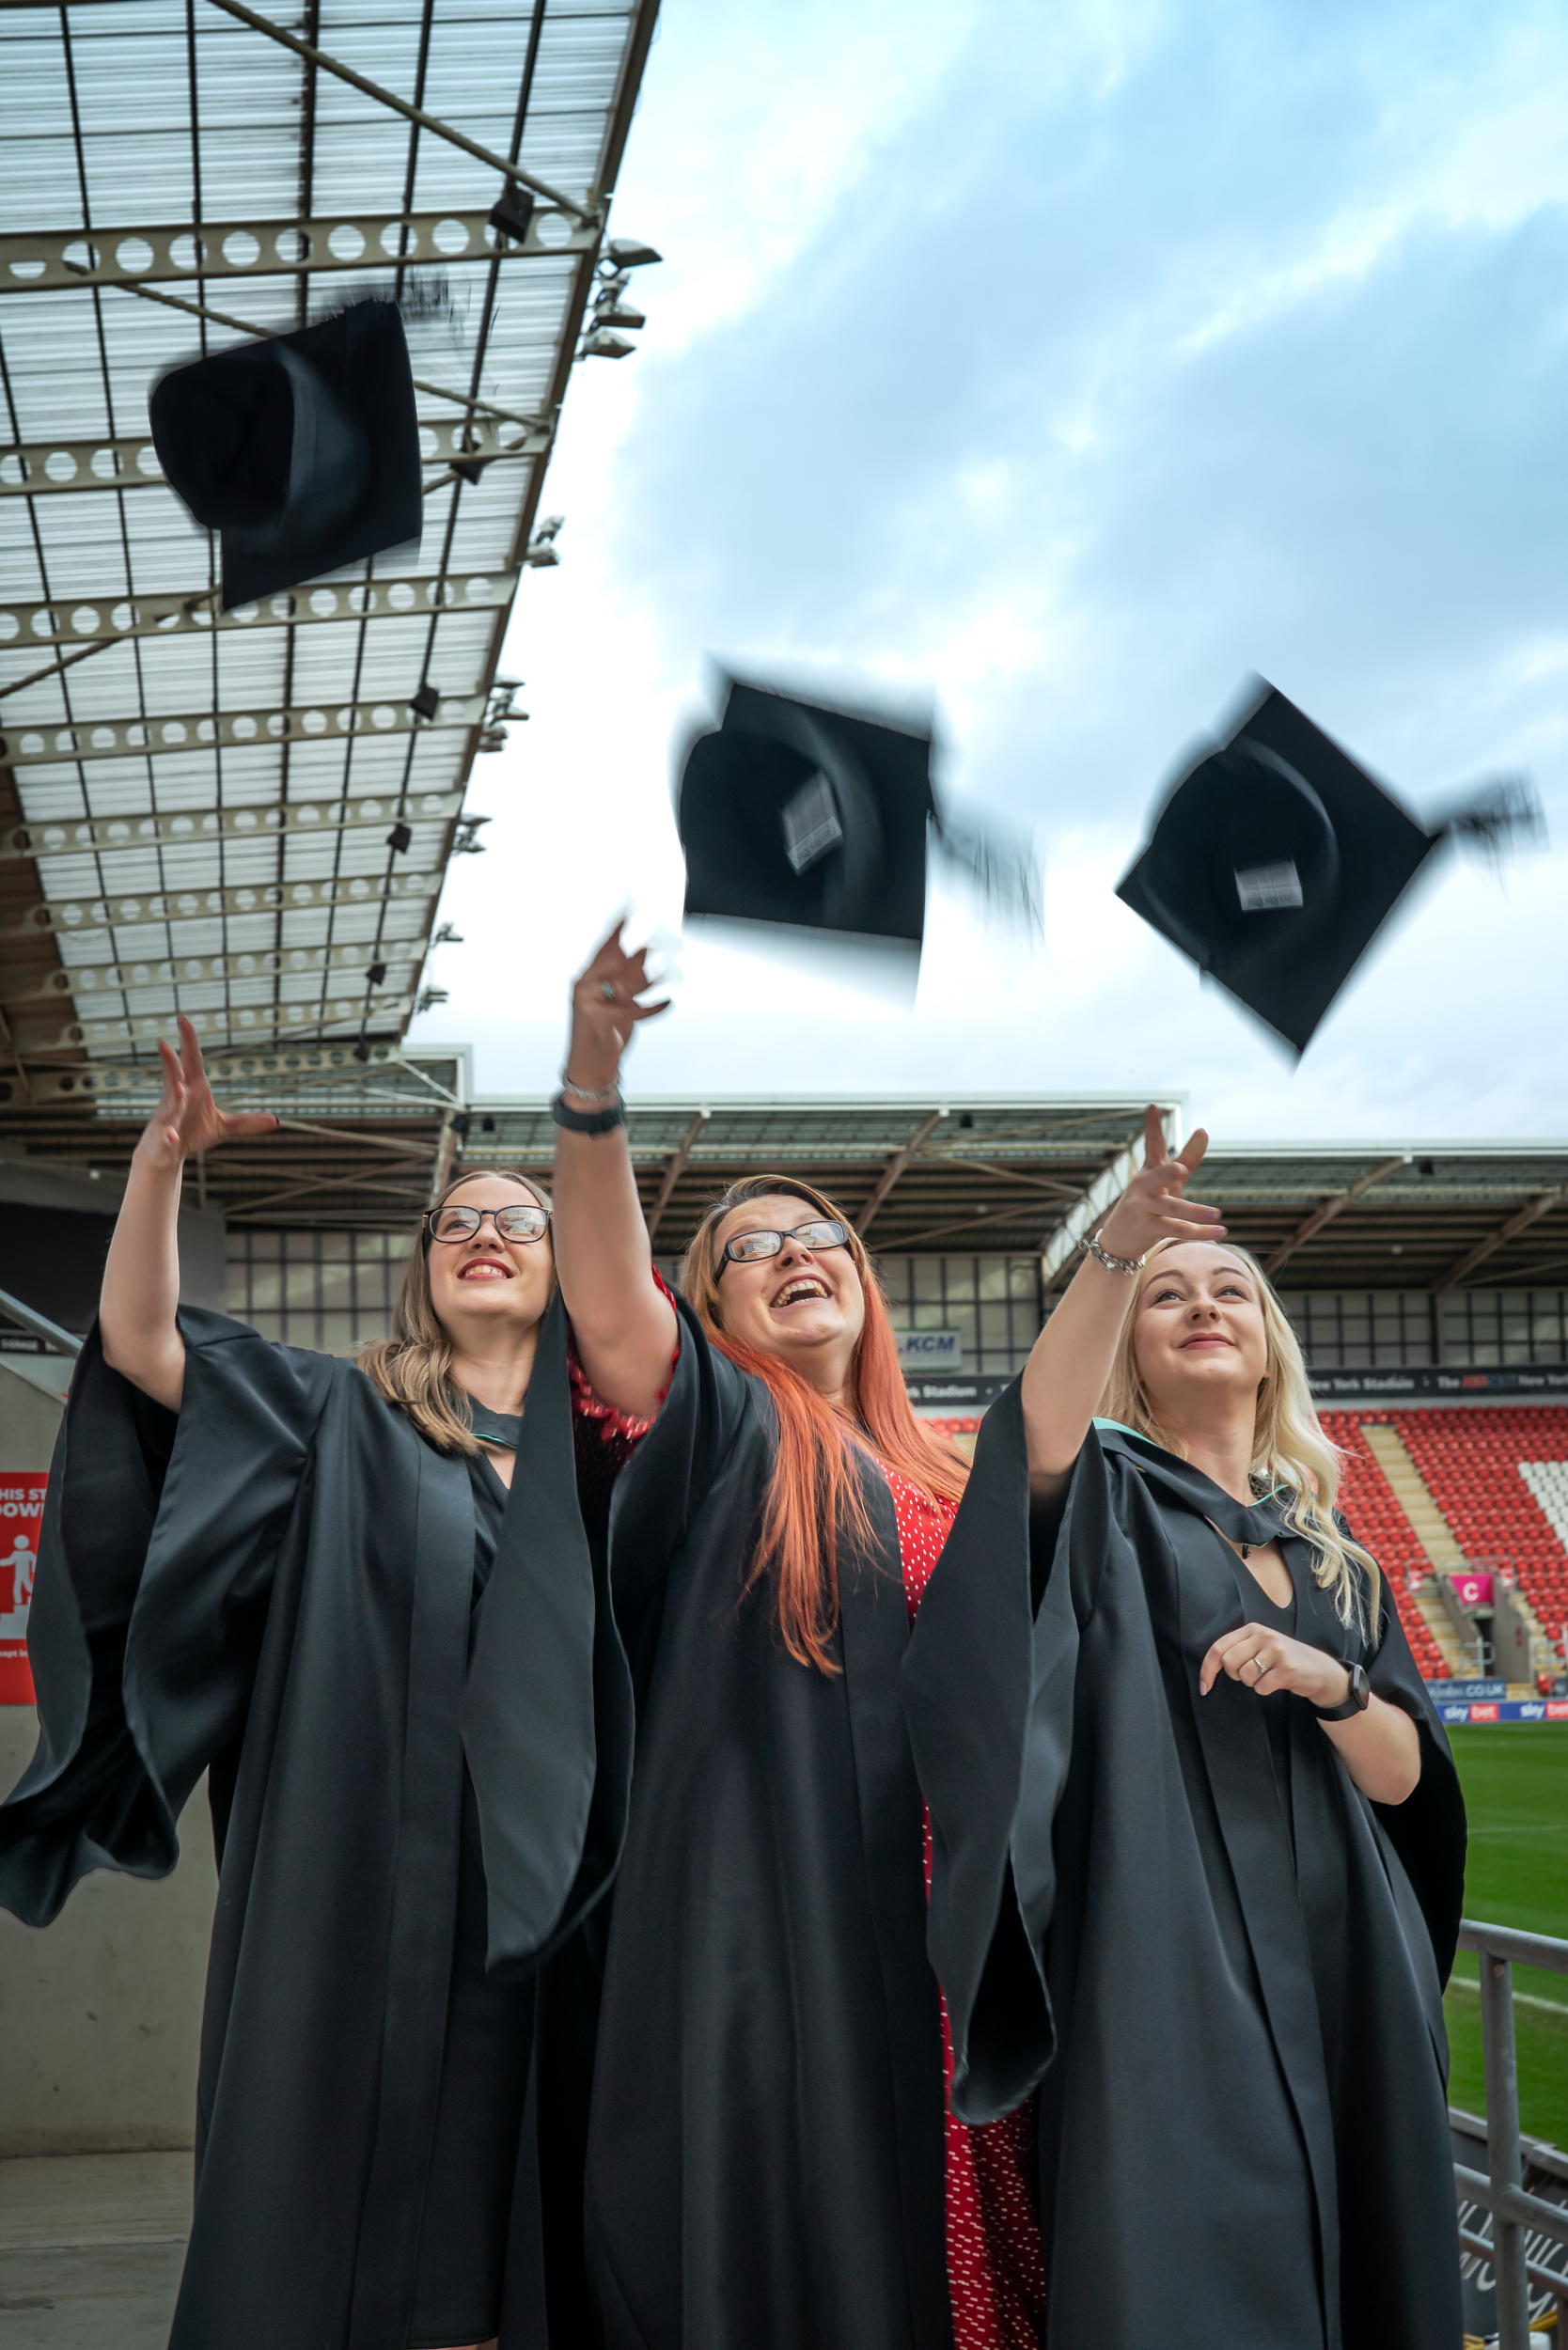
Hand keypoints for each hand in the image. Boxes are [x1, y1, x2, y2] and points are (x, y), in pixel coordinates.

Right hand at [133, 1016, 279, 1173]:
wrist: (167, 1154)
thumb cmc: (192, 1132)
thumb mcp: (223, 1126)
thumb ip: (247, 1122)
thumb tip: (277, 1121)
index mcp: (193, 1088)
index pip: (191, 1060)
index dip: (188, 1040)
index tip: (183, 1019)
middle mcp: (178, 1097)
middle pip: (174, 1075)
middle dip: (170, 1061)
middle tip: (164, 1043)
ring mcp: (169, 1117)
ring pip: (169, 1103)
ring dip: (173, 1096)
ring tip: (178, 1088)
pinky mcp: (164, 1137)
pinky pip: (167, 1136)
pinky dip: (169, 1136)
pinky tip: (173, 1138)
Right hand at [565, 920, 670, 1091]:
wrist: (590, 1070)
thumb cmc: (606, 1034)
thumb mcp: (619, 1004)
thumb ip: (631, 982)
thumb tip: (651, 957)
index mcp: (589, 978)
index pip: (605, 945)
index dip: (618, 925)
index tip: (630, 904)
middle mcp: (585, 985)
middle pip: (616, 959)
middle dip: (639, 949)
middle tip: (661, 936)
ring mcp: (589, 1003)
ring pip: (625, 983)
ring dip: (650, 977)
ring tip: (670, 971)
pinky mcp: (599, 1021)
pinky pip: (631, 1010)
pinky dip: (652, 1008)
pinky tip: (667, 1003)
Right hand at [1094, 1104, 1224, 1264]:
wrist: (1118, 1238)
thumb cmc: (1149, 1202)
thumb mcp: (1169, 1180)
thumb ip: (1188, 1157)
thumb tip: (1203, 1129)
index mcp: (1150, 1170)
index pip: (1152, 1146)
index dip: (1152, 1128)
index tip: (1152, 1107)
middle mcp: (1144, 1186)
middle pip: (1158, 1177)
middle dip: (1167, 1173)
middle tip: (1180, 1170)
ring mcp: (1144, 1207)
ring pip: (1173, 1209)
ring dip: (1195, 1212)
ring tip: (1216, 1214)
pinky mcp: (1148, 1228)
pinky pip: (1177, 1230)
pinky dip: (1199, 1233)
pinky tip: (1220, 1231)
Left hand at [1199, 1622, 1351, 1709]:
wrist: (1321, 1670)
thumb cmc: (1284, 1661)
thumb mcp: (1261, 1646)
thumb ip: (1239, 1649)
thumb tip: (1210, 1667)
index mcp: (1252, 1629)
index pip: (1218, 1648)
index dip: (1207, 1669)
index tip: (1204, 1687)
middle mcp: (1263, 1635)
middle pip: (1228, 1663)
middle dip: (1236, 1675)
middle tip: (1252, 1675)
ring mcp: (1276, 1650)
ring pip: (1244, 1676)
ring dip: (1253, 1683)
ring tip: (1268, 1676)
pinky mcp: (1287, 1668)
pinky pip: (1261, 1687)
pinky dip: (1266, 1690)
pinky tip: (1278, 1682)